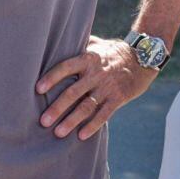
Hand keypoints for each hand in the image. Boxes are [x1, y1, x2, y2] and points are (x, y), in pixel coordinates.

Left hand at [36, 35, 155, 139]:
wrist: (142, 58)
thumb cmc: (111, 52)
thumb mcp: (95, 44)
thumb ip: (77, 45)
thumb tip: (54, 42)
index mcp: (87, 58)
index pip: (66, 67)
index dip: (52, 77)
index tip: (38, 89)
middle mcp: (96, 73)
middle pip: (73, 92)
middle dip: (57, 108)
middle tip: (43, 121)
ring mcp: (108, 87)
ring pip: (87, 106)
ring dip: (71, 121)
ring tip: (58, 132)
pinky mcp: (119, 98)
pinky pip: (104, 114)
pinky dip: (92, 126)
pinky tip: (81, 136)